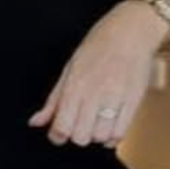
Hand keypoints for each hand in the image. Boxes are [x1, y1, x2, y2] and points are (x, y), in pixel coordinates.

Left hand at [28, 0, 165, 147]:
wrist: (131, 31)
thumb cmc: (98, 47)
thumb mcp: (69, 69)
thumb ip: (53, 100)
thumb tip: (36, 122)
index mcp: (75, 85)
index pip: (61, 126)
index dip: (57, 135)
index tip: (59, 132)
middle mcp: (94, 93)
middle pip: (80, 137)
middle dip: (76, 135)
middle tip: (79, 125)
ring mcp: (115, 98)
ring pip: (100, 137)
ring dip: (95, 136)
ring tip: (96, 124)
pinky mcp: (134, 101)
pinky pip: (120, 133)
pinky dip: (112, 137)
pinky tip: (108, 128)